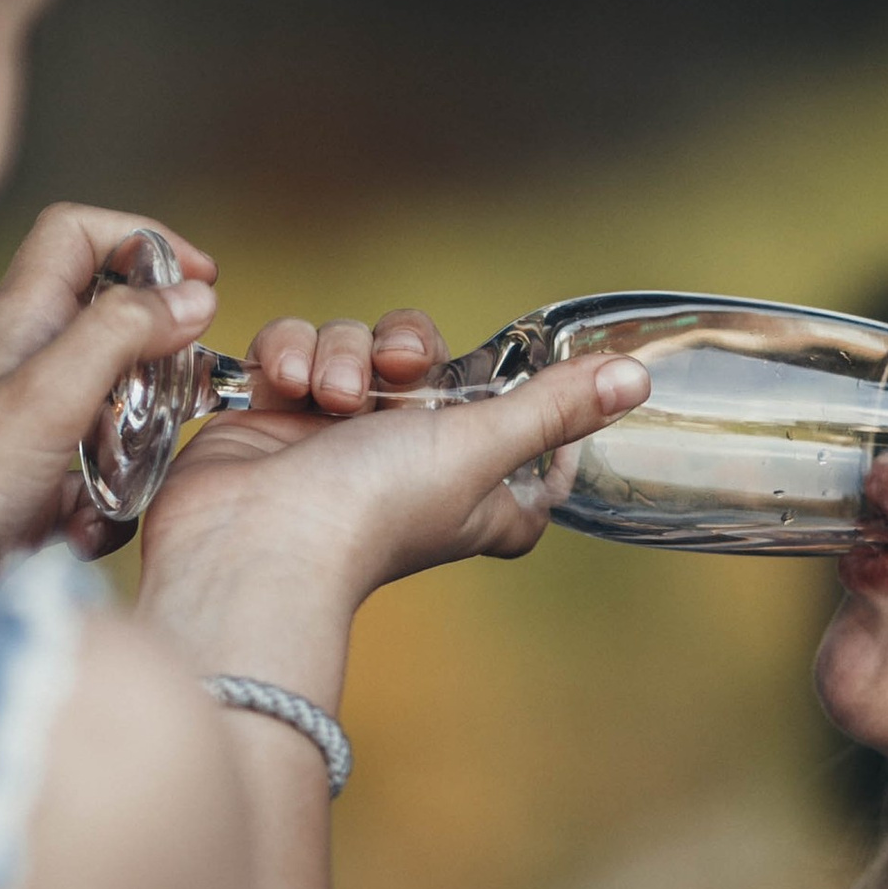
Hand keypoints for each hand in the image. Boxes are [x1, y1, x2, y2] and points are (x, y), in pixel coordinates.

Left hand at [0, 203, 218, 572]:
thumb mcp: (49, 393)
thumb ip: (122, 333)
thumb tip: (194, 295)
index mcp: (21, 317)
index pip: (79, 233)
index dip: (141, 239)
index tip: (199, 281)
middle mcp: (28, 360)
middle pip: (115, 322)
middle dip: (160, 362)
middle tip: (183, 394)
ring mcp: (35, 422)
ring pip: (120, 405)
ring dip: (139, 444)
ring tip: (127, 475)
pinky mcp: (39, 480)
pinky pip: (102, 474)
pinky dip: (108, 502)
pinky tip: (85, 529)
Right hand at [131, 310, 644, 688]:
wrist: (251, 543)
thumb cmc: (373, 512)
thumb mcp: (480, 449)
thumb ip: (552, 408)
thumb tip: (636, 378)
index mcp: (475, 484)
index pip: (527, 442)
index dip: (532, 409)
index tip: (524, 388)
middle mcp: (407, 461)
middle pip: (425, 360)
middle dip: (403, 349)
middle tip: (393, 371)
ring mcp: (335, 437)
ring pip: (353, 345)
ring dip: (341, 355)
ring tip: (328, 398)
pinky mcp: (275, 419)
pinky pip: (294, 351)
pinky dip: (290, 358)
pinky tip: (284, 388)